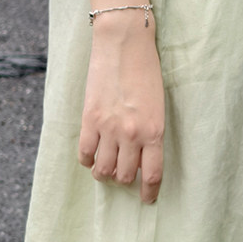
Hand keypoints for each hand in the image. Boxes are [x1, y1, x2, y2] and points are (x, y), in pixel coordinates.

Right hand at [78, 8, 164, 203]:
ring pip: (103, 170)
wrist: (123, 43)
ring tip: (105, 168)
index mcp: (155, 131)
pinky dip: (87, 160)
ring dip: (104, 173)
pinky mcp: (89, 119)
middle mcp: (132, 134)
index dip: (149, 191)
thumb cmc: (146, 70)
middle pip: (125, 175)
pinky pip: (85, 153)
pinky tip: (90, 157)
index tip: (147, 198)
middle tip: (123, 174)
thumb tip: (141, 154)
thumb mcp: (157, 104)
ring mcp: (109, 128)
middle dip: (124, 180)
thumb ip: (150, 130)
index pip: (153, 174)